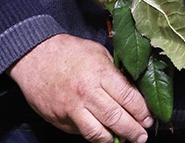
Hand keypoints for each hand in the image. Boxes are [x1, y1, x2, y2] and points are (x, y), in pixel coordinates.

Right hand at [8, 34, 152, 142]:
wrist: (34, 56)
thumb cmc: (68, 51)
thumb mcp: (98, 53)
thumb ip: (114, 73)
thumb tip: (132, 91)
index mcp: (100, 73)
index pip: (128, 97)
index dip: (142, 111)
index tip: (149, 117)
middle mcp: (87, 93)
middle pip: (116, 118)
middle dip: (134, 130)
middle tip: (143, 135)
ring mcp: (72, 109)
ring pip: (98, 132)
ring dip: (115, 139)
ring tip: (126, 140)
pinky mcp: (60, 120)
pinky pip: (82, 132)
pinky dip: (96, 136)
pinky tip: (105, 135)